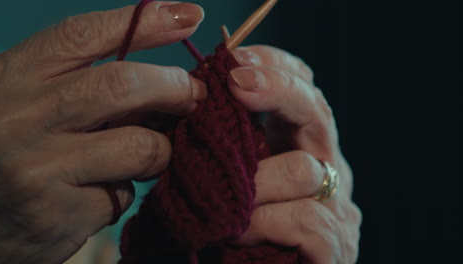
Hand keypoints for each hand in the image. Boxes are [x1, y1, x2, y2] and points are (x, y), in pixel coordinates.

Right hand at [0, 2, 205, 263]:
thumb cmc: (5, 150)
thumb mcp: (25, 101)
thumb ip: (78, 84)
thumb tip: (161, 78)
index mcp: (10, 78)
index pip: (84, 36)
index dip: (145, 23)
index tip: (189, 16)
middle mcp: (19, 118)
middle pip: (123, 86)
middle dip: (175, 87)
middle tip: (194, 94)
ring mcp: (36, 169)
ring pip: (139, 147)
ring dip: (158, 150)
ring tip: (147, 155)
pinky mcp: (55, 216)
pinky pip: (122, 196)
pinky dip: (125, 191)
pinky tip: (100, 194)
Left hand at [227, 46, 361, 262]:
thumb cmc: (236, 230)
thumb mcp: (232, 176)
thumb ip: (227, 146)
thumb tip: (196, 103)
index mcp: (300, 146)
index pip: (303, 89)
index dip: (275, 65)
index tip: (234, 58)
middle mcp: (327, 169)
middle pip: (318, 111)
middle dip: (277, 89)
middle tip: (237, 82)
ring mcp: (337, 208)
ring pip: (303, 171)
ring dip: (252, 184)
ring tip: (219, 203)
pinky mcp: (336, 247)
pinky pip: (304, 219)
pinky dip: (262, 223)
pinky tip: (235, 234)